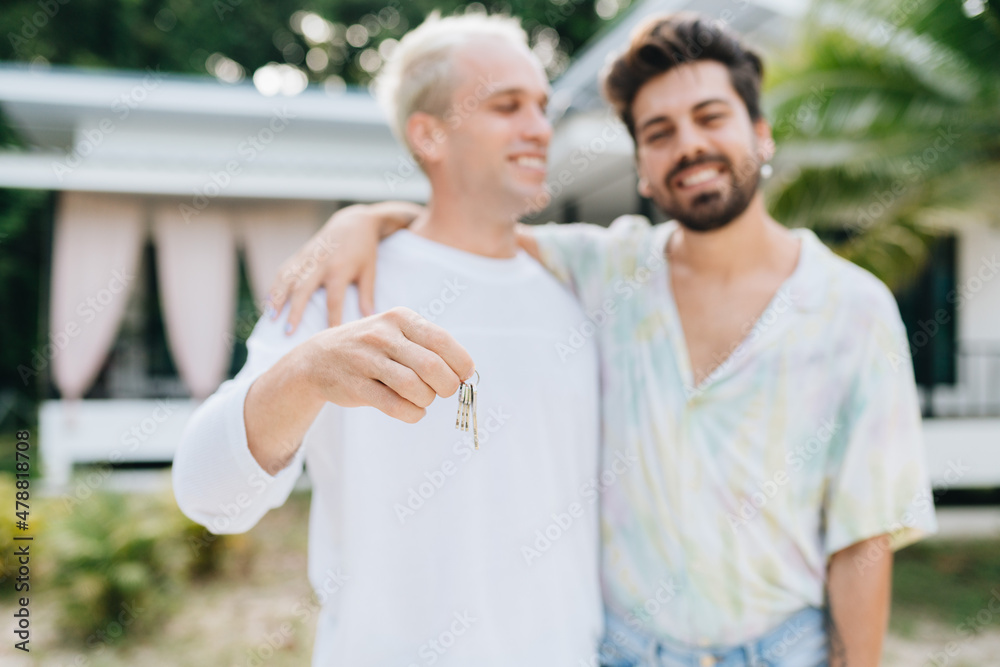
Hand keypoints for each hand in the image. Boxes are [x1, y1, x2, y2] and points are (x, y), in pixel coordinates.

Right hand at [267, 202, 422, 332]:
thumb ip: (368, 296)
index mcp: (340, 269)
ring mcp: (308, 257)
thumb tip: (370, 320)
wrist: (354, 222)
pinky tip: (268, 301)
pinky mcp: (301, 253)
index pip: (334, 300)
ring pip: (288, 279)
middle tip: (288, 332)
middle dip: (295, 311)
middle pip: (303, 290)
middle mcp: (320, 263)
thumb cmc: (365, 250)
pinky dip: (275, 285)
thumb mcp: (370, 272)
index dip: (331, 319)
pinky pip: (284, 270)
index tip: (328, 337)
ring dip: (277, 298)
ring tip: (270, 318)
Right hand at [296, 306, 474, 423]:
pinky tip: (413, 410)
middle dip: (447, 385)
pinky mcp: (356, 386)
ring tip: (423, 399)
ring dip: (427, 400)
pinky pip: (395, 406)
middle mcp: (383, 335)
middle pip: (432, 366)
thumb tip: (465, 372)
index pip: (442, 340)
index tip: (463, 375)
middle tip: (444, 391)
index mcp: (400, 318)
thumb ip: (428, 346)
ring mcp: (366, 360)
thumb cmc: (372, 348)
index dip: (460, 362)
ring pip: (414, 387)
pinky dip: (412, 413)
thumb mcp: (397, 332)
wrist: (318, 359)